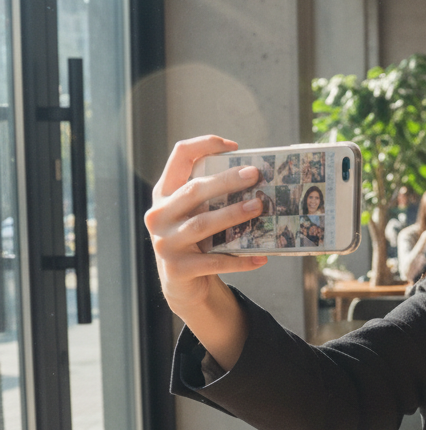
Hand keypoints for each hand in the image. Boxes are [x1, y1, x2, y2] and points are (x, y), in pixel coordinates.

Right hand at [144, 136, 266, 366]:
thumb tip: (256, 180)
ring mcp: (165, 243)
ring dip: (233, 215)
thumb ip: (213, 198)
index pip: (179, 157)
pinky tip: (261, 258)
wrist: (182, 284)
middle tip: (254, 175)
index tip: (234, 146)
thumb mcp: (198, 214)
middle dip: (226, 181)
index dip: (204, 145)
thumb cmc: (198, 240)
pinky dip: (239, 260)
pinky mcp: (177, 269)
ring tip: (259, 207)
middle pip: (194, 191)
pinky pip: (214, 262)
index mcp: (164, 194)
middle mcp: (159, 216)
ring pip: (203, 224)